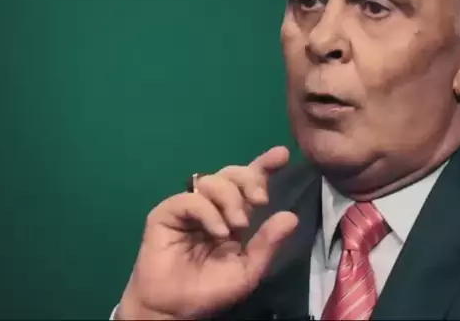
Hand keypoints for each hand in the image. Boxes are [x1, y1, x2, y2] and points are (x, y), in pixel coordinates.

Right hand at [116, 146, 298, 319]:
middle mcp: (212, 207)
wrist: (175, 309)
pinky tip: (218, 231)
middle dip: (250, 180)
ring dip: (231, 199)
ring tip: (238, 226)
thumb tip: (291, 217)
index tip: (281, 154)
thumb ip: (267, 243)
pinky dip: (209, 212)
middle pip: (232, 174)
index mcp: (234, 216)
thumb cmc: (210, 290)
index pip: (250, 184)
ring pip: (213, 181)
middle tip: (260, 200)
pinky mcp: (167, 213)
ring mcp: (189, 207)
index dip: (264, 166)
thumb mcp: (248, 270)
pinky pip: (192, 199)